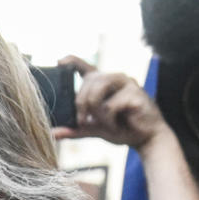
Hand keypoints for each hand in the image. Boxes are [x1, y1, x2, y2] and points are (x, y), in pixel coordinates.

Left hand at [51, 55, 168, 149]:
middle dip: (81, 104)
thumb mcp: (94, 129)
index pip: (84, 66)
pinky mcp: (136, 93)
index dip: (71, 61)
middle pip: (88, 82)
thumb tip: (53, 133)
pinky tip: (116, 125)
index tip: (59, 62)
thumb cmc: (120, 128)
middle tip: (84, 121)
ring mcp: (126, 83)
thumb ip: (75, 129)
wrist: (145, 138)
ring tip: (102, 123)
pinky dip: (109, 120)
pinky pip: (111, 105)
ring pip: (97, 90)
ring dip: (95, 111)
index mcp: (102, 83)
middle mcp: (114, 78)